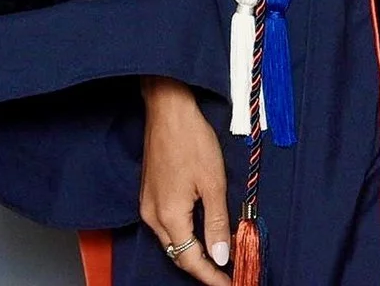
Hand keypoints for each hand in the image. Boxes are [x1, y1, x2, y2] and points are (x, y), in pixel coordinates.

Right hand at [138, 77, 233, 284]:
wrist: (168, 110)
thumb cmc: (191, 140)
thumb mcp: (213, 182)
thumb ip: (216, 222)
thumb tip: (221, 256)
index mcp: (168, 216)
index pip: (190, 260)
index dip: (212, 276)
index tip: (231, 283)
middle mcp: (153, 216)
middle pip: (179, 255)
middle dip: (204, 269)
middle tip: (229, 275)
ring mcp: (148, 206)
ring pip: (172, 242)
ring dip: (194, 253)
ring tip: (220, 258)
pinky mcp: (150, 196)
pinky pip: (167, 227)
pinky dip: (185, 236)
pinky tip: (201, 234)